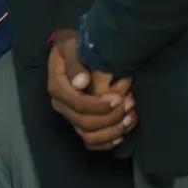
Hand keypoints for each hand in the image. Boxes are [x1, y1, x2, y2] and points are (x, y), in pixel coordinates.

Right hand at [47, 29, 135, 149]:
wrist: (76, 51)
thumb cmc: (75, 46)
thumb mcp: (71, 45)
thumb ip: (74, 62)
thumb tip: (80, 84)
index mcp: (57, 87)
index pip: (76, 104)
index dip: (98, 106)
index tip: (119, 97)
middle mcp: (61, 106)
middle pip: (84, 122)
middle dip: (110, 117)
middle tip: (129, 103)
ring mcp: (70, 116)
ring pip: (89, 136)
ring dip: (112, 130)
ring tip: (130, 117)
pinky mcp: (80, 123)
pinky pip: (92, 142)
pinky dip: (107, 142)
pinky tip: (122, 134)